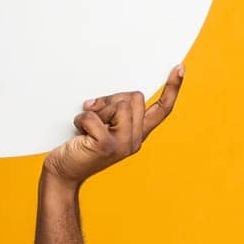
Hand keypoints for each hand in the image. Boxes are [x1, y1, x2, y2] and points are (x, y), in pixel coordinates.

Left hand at [43, 65, 183, 186]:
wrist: (63, 174)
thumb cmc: (80, 148)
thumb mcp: (102, 127)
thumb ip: (113, 112)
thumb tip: (107, 101)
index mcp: (137, 134)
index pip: (162, 110)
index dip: (172, 89)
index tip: (179, 68)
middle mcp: (135, 140)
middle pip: (135, 98)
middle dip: (111, 99)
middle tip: (94, 114)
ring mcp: (122, 144)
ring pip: (119, 105)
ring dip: (95, 111)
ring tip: (86, 127)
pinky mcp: (106, 146)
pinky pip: (93, 116)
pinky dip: (80, 119)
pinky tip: (78, 133)